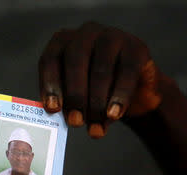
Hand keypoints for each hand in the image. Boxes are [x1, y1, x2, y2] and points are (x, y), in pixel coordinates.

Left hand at [39, 22, 161, 137]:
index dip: (50, 84)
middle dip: (74, 95)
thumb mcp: (75, 96)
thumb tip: (65, 120)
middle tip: (75, 122)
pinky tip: (114, 115)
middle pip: (75, 61)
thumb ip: (66, 104)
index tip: (52, 109)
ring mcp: (111, 36)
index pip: (50, 59)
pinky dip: (119, 97)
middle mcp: (85, 34)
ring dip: (96, 103)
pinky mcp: (136, 47)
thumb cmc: (94, 92)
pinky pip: (126, 73)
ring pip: (100, 70)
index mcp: (62, 43)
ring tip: (95, 128)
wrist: (133, 91)